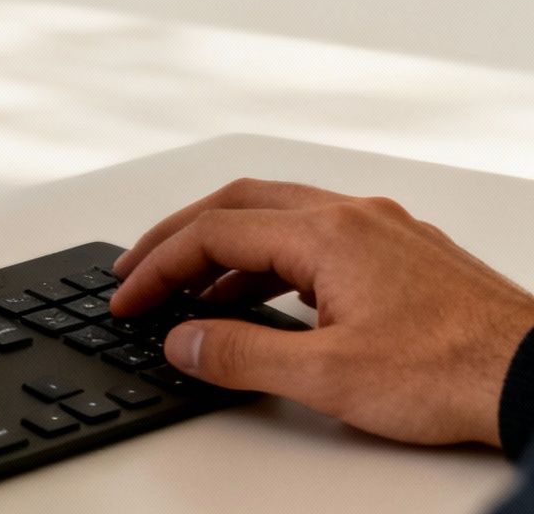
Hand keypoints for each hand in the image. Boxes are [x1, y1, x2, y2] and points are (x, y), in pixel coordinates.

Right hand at [111, 179, 533, 447]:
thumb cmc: (453, 373)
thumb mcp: (327, 376)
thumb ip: (242, 354)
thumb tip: (184, 340)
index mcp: (327, 233)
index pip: (213, 232)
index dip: (158, 266)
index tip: (128, 297)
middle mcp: (355, 216)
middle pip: (240, 204)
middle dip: (179, 237)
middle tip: (141, 270)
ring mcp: (386, 231)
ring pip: (282, 217)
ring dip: (228, 249)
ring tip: (194, 294)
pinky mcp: (408, 254)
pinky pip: (320, 236)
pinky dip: (274, 259)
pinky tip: (270, 298)